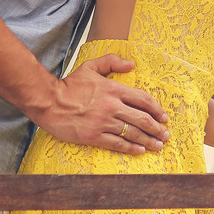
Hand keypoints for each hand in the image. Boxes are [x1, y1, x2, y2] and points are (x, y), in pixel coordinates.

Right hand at [33, 53, 170, 155]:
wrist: (48, 101)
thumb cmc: (69, 85)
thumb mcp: (91, 67)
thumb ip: (112, 62)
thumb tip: (131, 64)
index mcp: (114, 89)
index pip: (143, 99)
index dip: (157, 109)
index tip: (164, 117)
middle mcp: (112, 106)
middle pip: (142, 118)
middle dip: (157, 128)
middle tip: (165, 135)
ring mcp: (103, 122)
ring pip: (132, 132)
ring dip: (148, 140)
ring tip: (158, 145)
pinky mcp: (93, 136)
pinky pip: (117, 143)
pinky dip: (130, 148)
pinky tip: (139, 151)